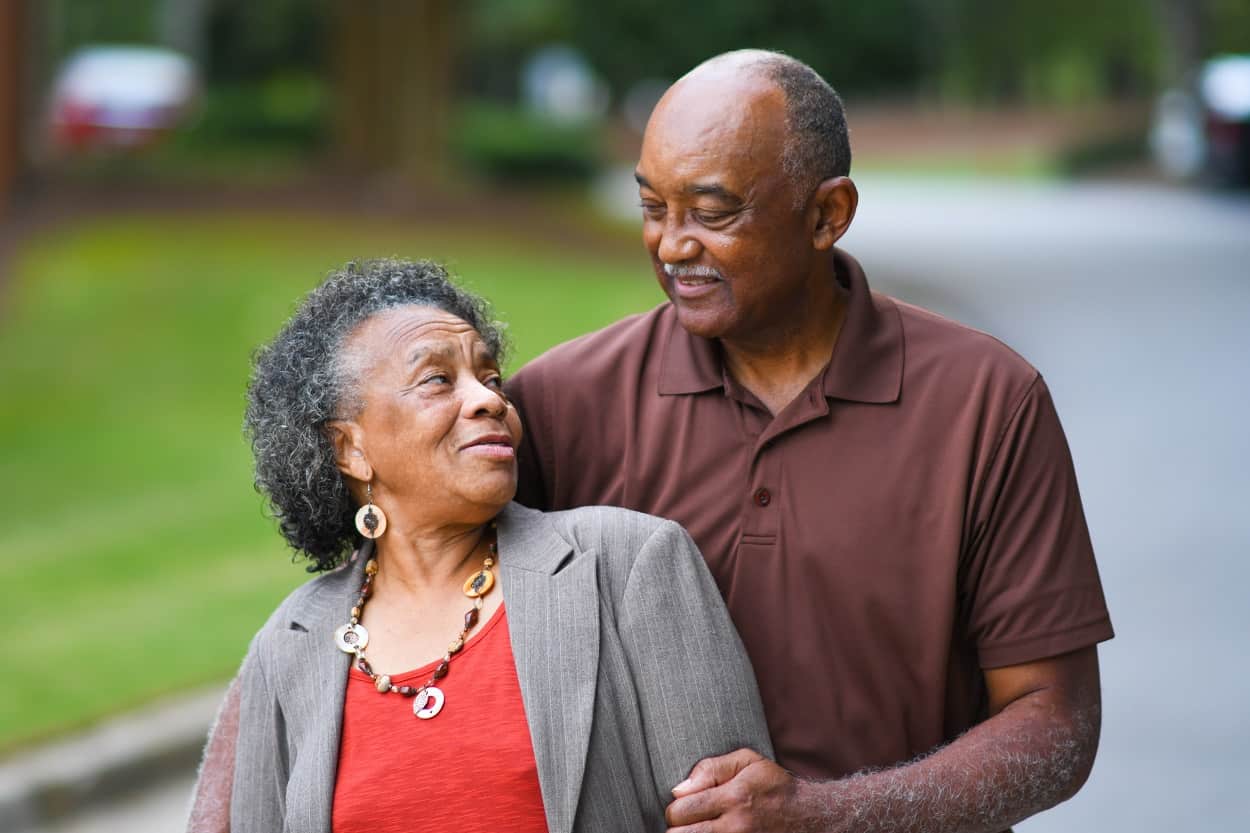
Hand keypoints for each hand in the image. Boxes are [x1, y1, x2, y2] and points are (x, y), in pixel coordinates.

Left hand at [665, 748, 804, 831]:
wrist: (809, 817)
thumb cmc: (774, 787)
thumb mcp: (747, 762)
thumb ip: (710, 769)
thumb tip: (678, 790)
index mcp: (733, 798)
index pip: (680, 811)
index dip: (675, 809)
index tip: (685, 806)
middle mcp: (735, 827)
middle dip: (678, 828)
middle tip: (689, 822)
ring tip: (701, 829)